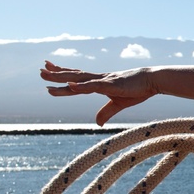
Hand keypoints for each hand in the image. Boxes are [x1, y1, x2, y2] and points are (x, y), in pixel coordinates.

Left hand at [40, 61, 158, 125]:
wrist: (152, 80)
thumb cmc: (138, 89)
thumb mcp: (120, 103)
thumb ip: (106, 112)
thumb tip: (97, 122)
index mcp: (100, 83)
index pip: (78, 79)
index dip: (64, 76)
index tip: (50, 72)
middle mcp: (99, 79)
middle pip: (74, 76)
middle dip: (56, 74)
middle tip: (41, 71)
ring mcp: (103, 80)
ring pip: (78, 79)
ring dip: (62, 77)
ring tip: (46, 74)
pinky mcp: (111, 84)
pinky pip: (93, 86)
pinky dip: (81, 86)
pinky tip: (70, 85)